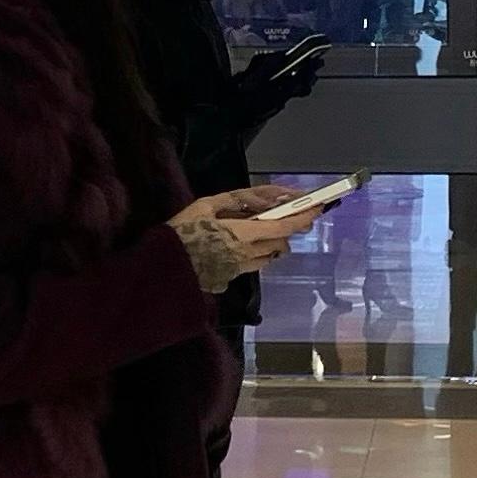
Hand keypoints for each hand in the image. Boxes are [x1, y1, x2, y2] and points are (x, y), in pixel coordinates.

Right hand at [170, 196, 297, 293]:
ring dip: (269, 246)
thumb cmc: (180, 233)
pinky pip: (248, 267)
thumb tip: (256, 198)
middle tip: (283, 220)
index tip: (315, 211)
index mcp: (241, 234)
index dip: (301, 219)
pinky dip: (251, 256)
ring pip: (266, 258)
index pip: (281, 228)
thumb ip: (232, 201)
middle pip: (279, 245)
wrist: (161, 270)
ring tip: (257, 234)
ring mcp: (237, 270)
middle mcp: (245, 254)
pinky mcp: (228, 279)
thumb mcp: (203, 207)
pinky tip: (236, 249)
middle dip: (285, 233)